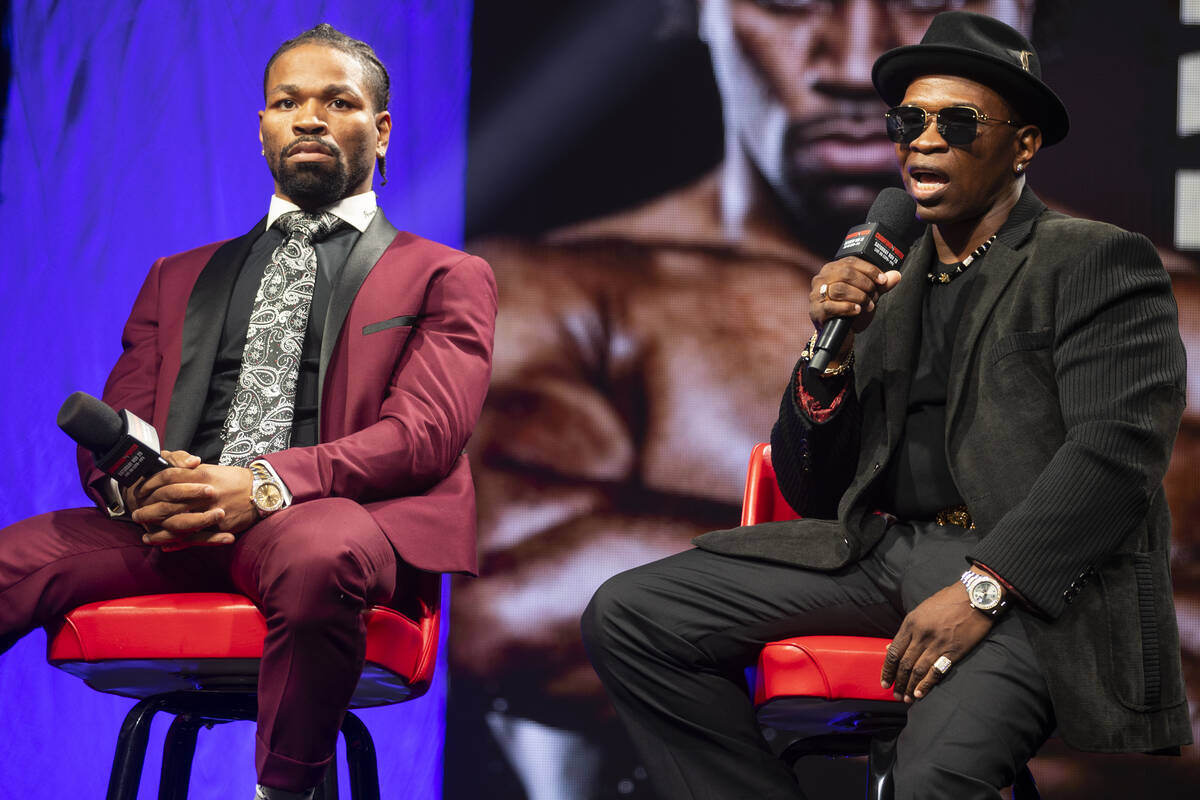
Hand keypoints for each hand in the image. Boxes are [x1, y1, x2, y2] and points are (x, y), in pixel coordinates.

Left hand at [132, 450, 256, 549]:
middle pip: (168, 502)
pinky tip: (165, 546)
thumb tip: (166, 460)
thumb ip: (188, 466)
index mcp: (201, 474)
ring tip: (145, 536)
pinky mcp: (219, 526)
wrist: (262, 491)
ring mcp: (211, 510)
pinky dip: (178, 543)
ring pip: (178, 523)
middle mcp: (204, 492)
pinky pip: (195, 537)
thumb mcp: (211, 468)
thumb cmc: (235, 480)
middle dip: (149, 510)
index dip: (150, 485)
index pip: (168, 477)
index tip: (139, 491)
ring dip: (159, 531)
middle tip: (136, 515)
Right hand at [810, 257, 901, 334]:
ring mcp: (816, 295)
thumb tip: (896, 275)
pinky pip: (831, 306)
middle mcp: (821, 279)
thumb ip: (880, 285)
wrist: (841, 333)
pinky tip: (857, 310)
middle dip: (865, 284)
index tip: (882, 280)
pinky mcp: (815, 311)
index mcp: (832, 269)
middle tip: (874, 295)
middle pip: (845, 273)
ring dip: (859, 297)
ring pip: (840, 289)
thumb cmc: (851, 311)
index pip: (850, 262)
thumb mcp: (868, 295)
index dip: (869, 270)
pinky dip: (847, 307)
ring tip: (868, 305)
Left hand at [880, 581, 993, 702]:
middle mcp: (922, 635)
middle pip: (904, 664)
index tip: (885, 681)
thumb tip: (890, 648)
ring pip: (918, 670)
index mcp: (911, 623)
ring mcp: (938, 644)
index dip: (888, 670)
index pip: (894, 651)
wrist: (975, 596)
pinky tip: (920, 693)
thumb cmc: (947, 601)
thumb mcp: (921, 610)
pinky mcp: (954, 651)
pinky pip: (936, 671)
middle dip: (898, 682)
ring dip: (910, 687)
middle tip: (895, 694)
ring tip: (906, 698)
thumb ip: (906, 630)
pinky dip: (927, 684)